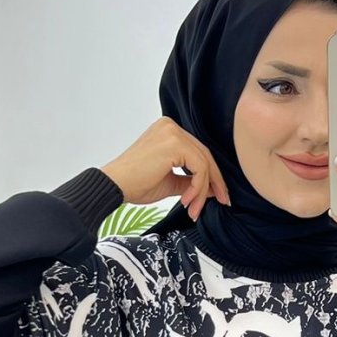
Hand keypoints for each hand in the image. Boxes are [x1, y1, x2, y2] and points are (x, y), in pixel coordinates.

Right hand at [103, 116, 230, 218]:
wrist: (114, 186)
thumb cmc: (134, 183)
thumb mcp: (170, 181)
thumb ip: (190, 181)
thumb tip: (213, 188)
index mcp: (168, 131)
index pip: (197, 152)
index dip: (210, 175)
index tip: (217, 194)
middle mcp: (171, 127)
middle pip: (204, 155)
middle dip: (214, 182)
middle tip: (222, 201)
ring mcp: (172, 133)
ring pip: (203, 163)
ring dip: (202, 190)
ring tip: (194, 208)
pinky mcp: (174, 144)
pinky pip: (199, 168)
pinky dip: (197, 188)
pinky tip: (186, 200)